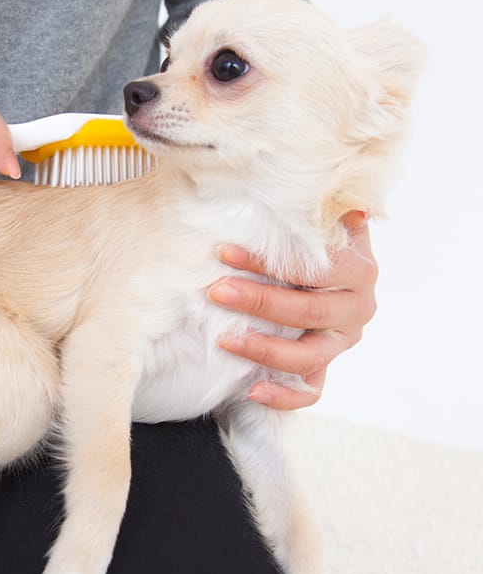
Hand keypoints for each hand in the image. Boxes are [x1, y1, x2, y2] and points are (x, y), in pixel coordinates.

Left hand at [206, 211, 377, 409]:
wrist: (308, 275)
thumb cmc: (295, 242)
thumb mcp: (302, 222)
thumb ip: (303, 209)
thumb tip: (297, 179)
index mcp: (357, 266)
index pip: (313, 266)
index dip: (267, 261)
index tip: (222, 252)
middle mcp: (356, 306)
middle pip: (308, 312)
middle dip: (258, 302)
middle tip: (215, 293)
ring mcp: (340, 342)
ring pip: (308, 356)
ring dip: (264, 349)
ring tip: (224, 339)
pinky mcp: (324, 369)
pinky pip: (310, 392)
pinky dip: (283, 395)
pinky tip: (252, 390)